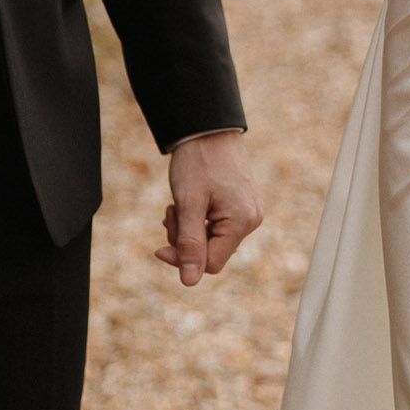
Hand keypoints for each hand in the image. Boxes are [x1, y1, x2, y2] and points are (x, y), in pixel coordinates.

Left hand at [155, 132, 261, 285]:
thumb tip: (189, 282)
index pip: (210, 263)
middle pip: (211, 252)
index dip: (182, 259)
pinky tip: (186, 204)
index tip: (159, 246)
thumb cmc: (198, 161)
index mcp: (242, 222)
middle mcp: (251, 220)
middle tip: (169, 213)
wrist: (207, 126)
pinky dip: (198, 219)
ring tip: (176, 205)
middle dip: (184, 239)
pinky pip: (217, 225)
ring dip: (188, 228)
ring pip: (212, 239)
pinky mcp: (240, 204)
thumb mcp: (188, 204)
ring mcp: (248, 211)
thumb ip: (189, 244)